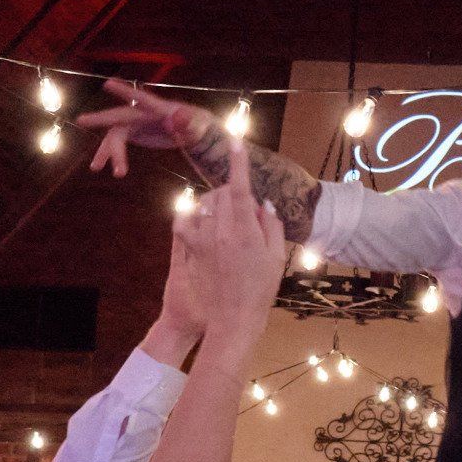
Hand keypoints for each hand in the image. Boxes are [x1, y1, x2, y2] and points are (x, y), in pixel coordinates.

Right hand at [80, 79, 216, 177]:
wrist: (192, 130)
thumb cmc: (196, 125)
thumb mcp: (195, 125)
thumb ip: (186, 121)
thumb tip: (177, 117)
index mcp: (155, 107)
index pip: (140, 98)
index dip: (125, 91)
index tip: (108, 84)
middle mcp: (139, 113)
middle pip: (118, 116)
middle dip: (101, 118)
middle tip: (82, 120)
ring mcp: (133, 123)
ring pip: (114, 137)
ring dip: (107, 152)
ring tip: (95, 168)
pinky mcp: (131, 133)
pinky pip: (115, 145)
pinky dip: (108, 156)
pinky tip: (97, 167)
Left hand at [169, 139, 286, 340]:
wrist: (233, 318)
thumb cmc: (260, 291)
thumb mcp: (276, 259)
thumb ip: (271, 226)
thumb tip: (263, 204)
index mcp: (246, 233)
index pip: (240, 190)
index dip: (238, 164)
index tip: (236, 143)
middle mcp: (221, 232)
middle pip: (223, 193)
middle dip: (234, 193)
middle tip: (248, 213)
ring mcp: (203, 240)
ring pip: (206, 203)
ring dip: (218, 202)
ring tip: (229, 220)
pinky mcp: (191, 248)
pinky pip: (185, 219)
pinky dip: (192, 212)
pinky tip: (201, 217)